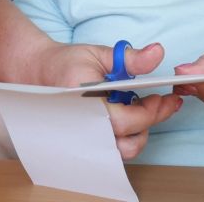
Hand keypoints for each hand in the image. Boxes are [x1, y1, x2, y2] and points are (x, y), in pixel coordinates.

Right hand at [27, 40, 180, 158]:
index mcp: (85, 103)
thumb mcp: (99, 54)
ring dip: (139, 133)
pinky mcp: (87, 143)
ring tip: (142, 109)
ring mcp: (84, 139)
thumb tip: (158, 53)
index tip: (164, 98)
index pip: (126, 120)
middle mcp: (83, 128)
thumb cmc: (67, 63)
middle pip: (128, 143)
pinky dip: (127, 137)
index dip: (151, 112)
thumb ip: (130, 57)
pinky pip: (114, 150)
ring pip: (123, 151)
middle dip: (150, 123)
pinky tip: (129, 117)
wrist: (39, 72)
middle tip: (160, 103)